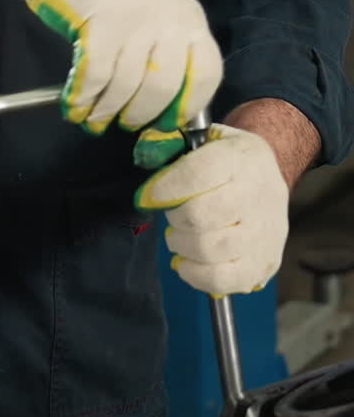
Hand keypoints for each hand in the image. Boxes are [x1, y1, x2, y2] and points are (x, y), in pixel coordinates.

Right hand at [3, 0, 222, 133]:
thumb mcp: (155, 16)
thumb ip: (167, 54)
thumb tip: (165, 113)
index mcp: (189, 18)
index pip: (207, 73)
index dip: (188, 105)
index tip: (165, 123)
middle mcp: (169, 17)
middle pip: (164, 87)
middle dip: (141, 115)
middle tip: (124, 123)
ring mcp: (135, 18)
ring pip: (126, 86)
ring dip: (106, 111)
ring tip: (93, 118)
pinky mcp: (100, 22)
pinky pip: (96, 77)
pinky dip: (82, 98)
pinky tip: (75, 104)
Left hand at [135, 124, 288, 294]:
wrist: (270, 177)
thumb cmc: (230, 158)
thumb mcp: (209, 136)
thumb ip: (176, 144)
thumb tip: (146, 155)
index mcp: (243, 158)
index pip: (197, 174)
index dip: (165, 188)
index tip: (148, 195)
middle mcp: (259, 196)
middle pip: (199, 217)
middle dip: (174, 217)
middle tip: (171, 213)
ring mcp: (265, 234)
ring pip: (209, 250)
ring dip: (181, 244)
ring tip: (179, 235)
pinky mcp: (265, 263)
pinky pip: (223, 280)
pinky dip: (195, 275)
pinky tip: (186, 261)